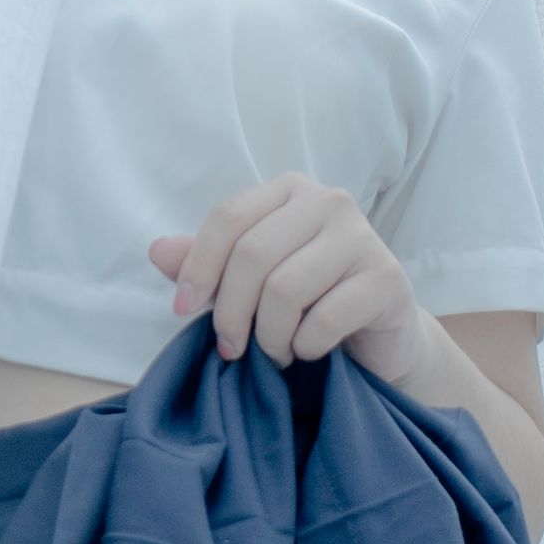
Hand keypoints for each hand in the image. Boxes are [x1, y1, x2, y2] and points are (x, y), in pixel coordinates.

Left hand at [147, 171, 432, 387]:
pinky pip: (323, 320)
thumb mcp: (249, 282)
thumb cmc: (309, 302)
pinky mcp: (386, 279)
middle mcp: (330, 202)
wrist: (380, 336)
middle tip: (231, 348)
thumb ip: (206, 264)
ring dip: (269, 337)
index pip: (228, 218)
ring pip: (286, 289)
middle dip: (231, 312)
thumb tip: (157, 251)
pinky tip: (308, 350)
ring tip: (275, 352)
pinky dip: (304, 347)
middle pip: (254, 255)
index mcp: (290, 191)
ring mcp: (363, 237)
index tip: (182, 310)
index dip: (197, 266)